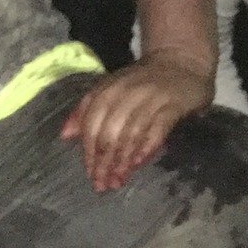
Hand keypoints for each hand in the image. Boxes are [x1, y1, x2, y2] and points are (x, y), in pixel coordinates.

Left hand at [60, 55, 212, 191]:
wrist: (181, 62)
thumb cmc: (141, 82)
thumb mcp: (110, 90)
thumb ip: (87, 111)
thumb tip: (66, 135)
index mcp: (107, 90)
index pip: (91, 125)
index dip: (89, 152)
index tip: (90, 174)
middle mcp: (126, 93)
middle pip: (109, 132)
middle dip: (104, 162)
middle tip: (102, 185)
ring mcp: (150, 98)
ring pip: (131, 133)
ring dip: (122, 160)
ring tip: (118, 181)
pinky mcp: (173, 104)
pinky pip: (157, 129)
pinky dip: (146, 147)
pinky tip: (138, 164)